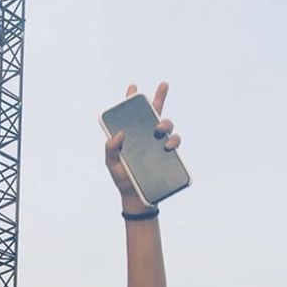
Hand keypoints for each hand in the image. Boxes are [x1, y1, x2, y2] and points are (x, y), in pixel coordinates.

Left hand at [104, 82, 180, 209]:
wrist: (136, 199)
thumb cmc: (122, 179)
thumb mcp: (111, 164)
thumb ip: (110, 149)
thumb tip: (119, 133)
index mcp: (131, 136)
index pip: (132, 114)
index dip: (132, 99)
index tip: (132, 87)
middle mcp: (146, 137)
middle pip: (155, 112)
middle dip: (159, 97)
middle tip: (160, 90)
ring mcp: (158, 145)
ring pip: (167, 126)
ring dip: (166, 122)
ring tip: (159, 129)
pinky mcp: (168, 156)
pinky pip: (175, 143)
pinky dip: (174, 141)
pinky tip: (168, 145)